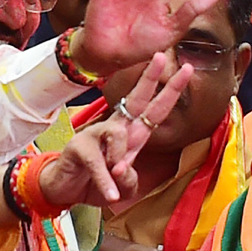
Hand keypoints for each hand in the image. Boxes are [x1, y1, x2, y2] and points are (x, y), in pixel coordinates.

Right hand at [40, 54, 192, 207]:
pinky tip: (111, 194)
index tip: (186, 69)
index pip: (155, 109)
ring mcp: (96, 135)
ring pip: (118, 134)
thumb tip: (124, 172)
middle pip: (135, 99)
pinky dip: (106, 181)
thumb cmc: (97, 182)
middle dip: (150, 78)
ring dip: (121, 158)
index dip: (170, 91)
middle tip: (162, 56)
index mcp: (132, 134)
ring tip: (118, 176)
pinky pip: (98, 163)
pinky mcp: (79, 148)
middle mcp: (116, 128)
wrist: (65, 190)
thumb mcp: (123, 186)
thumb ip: (130, 180)